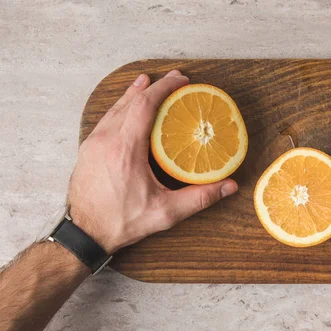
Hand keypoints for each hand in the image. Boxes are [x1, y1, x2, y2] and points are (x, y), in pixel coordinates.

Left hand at [68, 70, 237, 253]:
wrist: (85, 234)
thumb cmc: (121, 222)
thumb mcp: (165, 213)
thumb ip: (199, 198)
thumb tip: (228, 187)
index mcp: (125, 151)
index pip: (144, 106)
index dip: (164, 89)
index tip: (181, 80)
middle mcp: (106, 140)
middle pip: (130, 101)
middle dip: (153, 87)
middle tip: (174, 79)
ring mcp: (93, 143)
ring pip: (116, 108)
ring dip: (135, 94)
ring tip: (149, 82)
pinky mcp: (88, 149)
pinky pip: (107, 119)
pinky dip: (122, 107)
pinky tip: (128, 107)